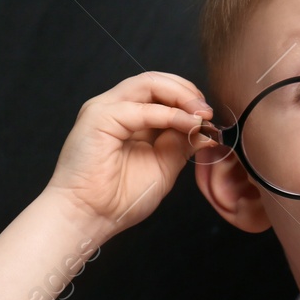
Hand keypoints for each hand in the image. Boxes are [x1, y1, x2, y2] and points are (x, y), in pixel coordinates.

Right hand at [43, 71, 219, 239]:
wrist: (91, 218)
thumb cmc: (119, 199)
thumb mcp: (163, 166)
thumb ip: (180, 144)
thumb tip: (204, 129)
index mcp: (128, 117)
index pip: (160, 92)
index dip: (188, 99)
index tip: (209, 118)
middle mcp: (114, 108)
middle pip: (155, 81)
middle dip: (187, 92)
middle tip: (208, 112)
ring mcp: (104, 109)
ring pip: (148, 84)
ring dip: (180, 96)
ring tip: (200, 114)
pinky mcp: (98, 118)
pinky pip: (140, 108)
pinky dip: (169, 114)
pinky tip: (188, 124)